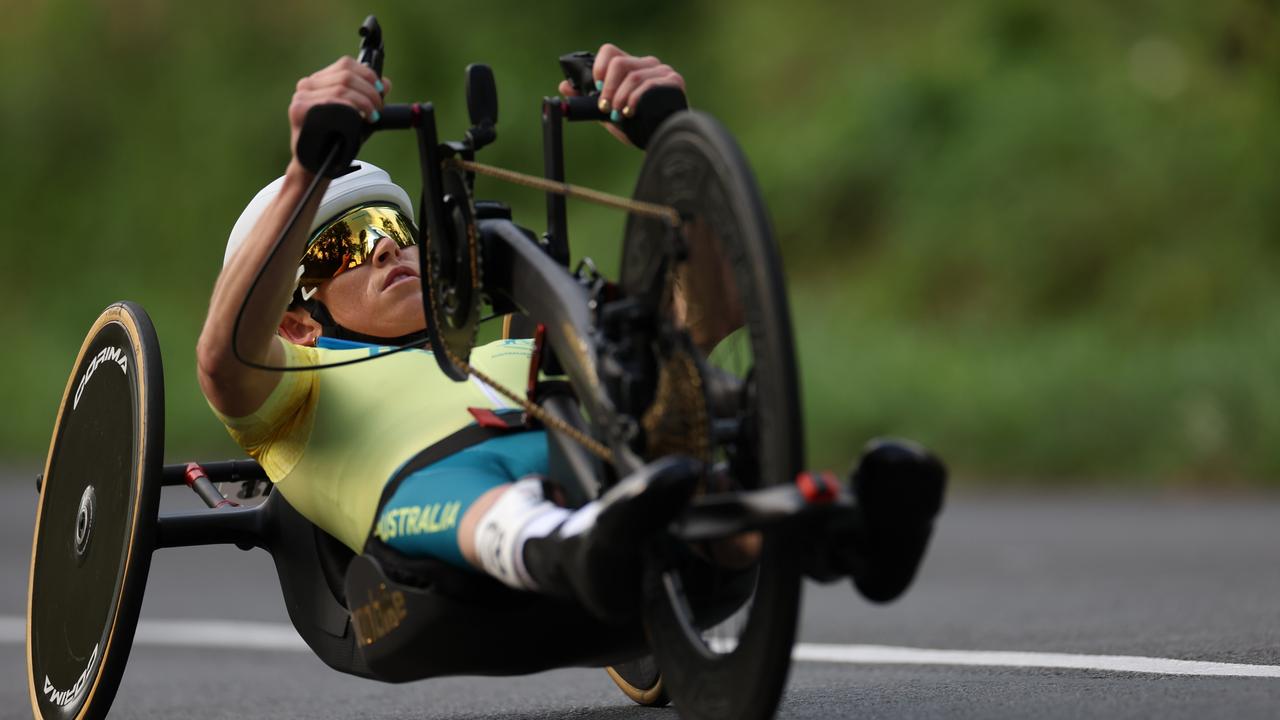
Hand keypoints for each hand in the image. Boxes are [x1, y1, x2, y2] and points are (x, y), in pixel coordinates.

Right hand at [287, 56, 391, 166]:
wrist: (316, 166)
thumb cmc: (335, 142)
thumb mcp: (357, 116)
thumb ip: (368, 98)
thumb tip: (386, 83)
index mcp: (319, 81)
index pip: (346, 64)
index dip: (368, 75)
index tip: (380, 90)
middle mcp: (307, 85)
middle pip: (346, 75)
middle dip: (370, 91)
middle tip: (379, 108)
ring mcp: (301, 97)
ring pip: (341, 88)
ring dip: (364, 101)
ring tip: (372, 116)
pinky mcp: (299, 109)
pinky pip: (331, 102)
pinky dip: (351, 108)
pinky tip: (360, 118)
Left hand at [557, 43, 684, 145]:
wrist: (663, 140)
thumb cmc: (638, 125)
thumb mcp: (609, 113)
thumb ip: (589, 101)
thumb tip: (563, 87)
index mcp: (632, 66)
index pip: (610, 52)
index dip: (599, 68)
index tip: (596, 89)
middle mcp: (648, 64)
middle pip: (619, 63)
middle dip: (607, 88)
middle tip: (605, 107)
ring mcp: (662, 71)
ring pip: (632, 76)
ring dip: (619, 98)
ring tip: (619, 114)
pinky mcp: (674, 82)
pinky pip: (647, 85)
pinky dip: (634, 100)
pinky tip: (631, 112)